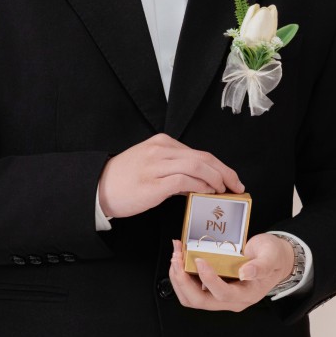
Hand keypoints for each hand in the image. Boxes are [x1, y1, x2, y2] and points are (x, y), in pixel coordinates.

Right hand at [98, 135, 243, 220]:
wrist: (98, 189)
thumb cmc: (124, 181)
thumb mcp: (151, 166)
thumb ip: (175, 169)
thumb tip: (200, 182)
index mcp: (162, 143)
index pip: (200, 153)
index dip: (221, 166)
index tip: (232, 179)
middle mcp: (161, 150)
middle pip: (204, 158)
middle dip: (225, 172)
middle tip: (236, 186)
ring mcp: (157, 165)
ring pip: (198, 166)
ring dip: (216, 179)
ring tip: (223, 191)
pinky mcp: (154, 183)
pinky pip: (185, 180)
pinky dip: (200, 186)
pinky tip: (206, 193)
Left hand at [167, 233, 294, 312]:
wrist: (274, 260)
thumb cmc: (273, 257)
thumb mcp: (271, 257)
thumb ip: (260, 266)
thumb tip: (245, 273)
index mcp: (247, 294)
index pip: (223, 294)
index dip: (208, 279)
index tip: (199, 260)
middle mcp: (232, 300)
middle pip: (200, 301)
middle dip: (183, 280)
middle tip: (177, 257)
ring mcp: (221, 297)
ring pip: (191, 298)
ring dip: (178, 279)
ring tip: (175, 256)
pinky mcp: (213, 290)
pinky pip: (192, 290)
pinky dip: (181, 276)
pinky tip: (180, 259)